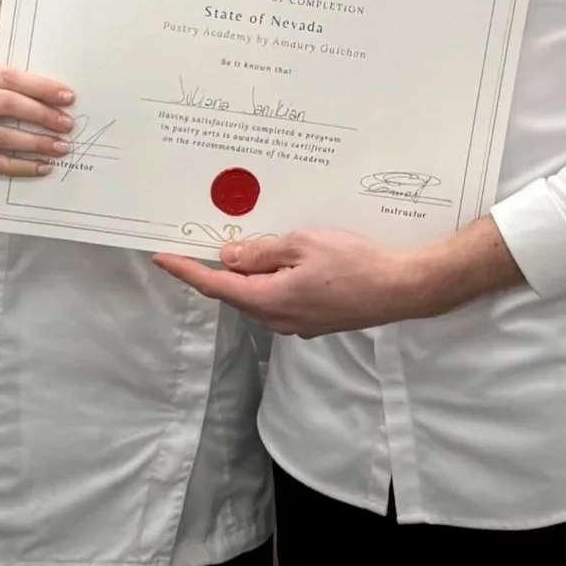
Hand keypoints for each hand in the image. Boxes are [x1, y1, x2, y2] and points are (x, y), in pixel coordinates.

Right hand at [0, 58, 75, 182]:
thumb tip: (47, 97)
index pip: (5, 76)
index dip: (40, 87)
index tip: (67, 97)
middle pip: (5, 103)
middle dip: (41, 114)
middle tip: (67, 124)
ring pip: (0, 136)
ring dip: (35, 143)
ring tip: (60, 147)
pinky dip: (19, 166)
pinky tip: (40, 166)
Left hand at [153, 218, 521, 335]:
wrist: (403, 288)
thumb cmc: (357, 264)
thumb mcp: (303, 244)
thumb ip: (262, 251)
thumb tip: (229, 257)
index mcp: (269, 300)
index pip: (215, 286)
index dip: (186, 271)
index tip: (162, 258)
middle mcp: (278, 319)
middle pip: (236, 293)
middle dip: (220, 270)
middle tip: (206, 241)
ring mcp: (297, 324)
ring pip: (260, 296)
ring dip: (251, 275)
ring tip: (251, 246)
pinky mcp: (315, 321)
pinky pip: (282, 299)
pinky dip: (275, 281)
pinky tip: (285, 262)